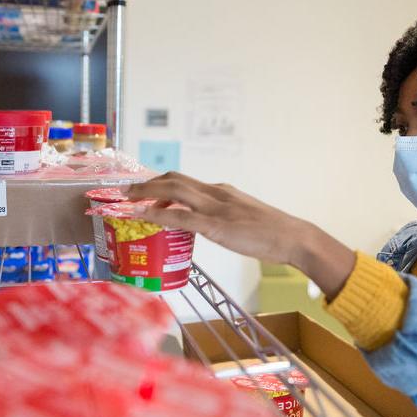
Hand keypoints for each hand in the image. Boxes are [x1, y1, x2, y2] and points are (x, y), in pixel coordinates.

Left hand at [127, 173, 355, 297]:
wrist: (292, 237)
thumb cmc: (271, 233)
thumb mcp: (242, 219)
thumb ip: (222, 218)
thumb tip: (203, 226)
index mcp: (222, 191)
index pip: (184, 181)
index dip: (159, 183)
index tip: (142, 189)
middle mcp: (215, 192)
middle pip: (173, 179)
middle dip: (146, 184)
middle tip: (125, 191)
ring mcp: (215, 207)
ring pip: (172, 190)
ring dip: (145, 193)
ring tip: (124, 199)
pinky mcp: (215, 224)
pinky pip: (179, 215)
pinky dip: (156, 212)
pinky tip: (141, 215)